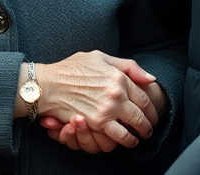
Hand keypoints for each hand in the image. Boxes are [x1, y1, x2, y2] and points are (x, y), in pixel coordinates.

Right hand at [32, 51, 159, 150]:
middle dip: (148, 125)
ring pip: (133, 129)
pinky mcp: (96, 122)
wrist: (48, 84)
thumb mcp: (100, 58)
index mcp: (119, 77)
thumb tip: (150, 79)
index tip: (151, 114)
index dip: (151, 109)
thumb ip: (128, 66)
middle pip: (142, 115)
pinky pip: (118, 137)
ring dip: (139, 136)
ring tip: (139, 138)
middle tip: (149, 129)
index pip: (144, 97)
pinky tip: (127, 140)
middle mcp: (116, 94)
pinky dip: (126, 141)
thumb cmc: (72, 68)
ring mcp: (107, 110)